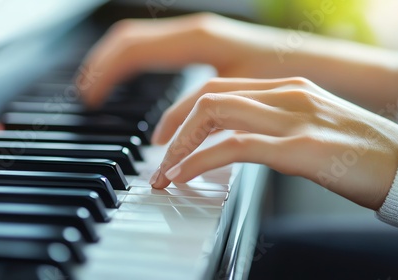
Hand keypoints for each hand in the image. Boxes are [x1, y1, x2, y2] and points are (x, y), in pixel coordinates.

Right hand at [77, 13, 397, 112]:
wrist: (311, 62)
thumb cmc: (281, 77)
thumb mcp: (236, 96)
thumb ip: (195, 113)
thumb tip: (164, 140)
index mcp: (197, 38)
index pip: (132, 48)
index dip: (105, 72)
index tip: (88, 97)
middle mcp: (192, 30)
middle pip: (128, 40)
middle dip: (102, 66)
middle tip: (86, 95)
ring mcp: (196, 34)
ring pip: (140, 43)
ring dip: (116, 65)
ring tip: (101, 91)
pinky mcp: (201, 44)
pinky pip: (155, 50)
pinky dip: (136, 67)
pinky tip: (135, 86)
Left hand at [149, 77, 397, 209]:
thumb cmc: (356, 152)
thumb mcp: (307, 127)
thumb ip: (271, 125)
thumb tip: (232, 141)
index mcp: (286, 87)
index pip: (217, 87)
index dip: (182, 111)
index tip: (167, 137)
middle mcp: (285, 94)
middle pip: (208, 96)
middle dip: (172, 125)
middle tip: (156, 155)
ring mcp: (292, 117)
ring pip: (214, 113)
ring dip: (179, 145)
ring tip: (164, 172)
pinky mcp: (300, 147)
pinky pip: (234, 146)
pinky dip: (200, 161)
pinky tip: (185, 176)